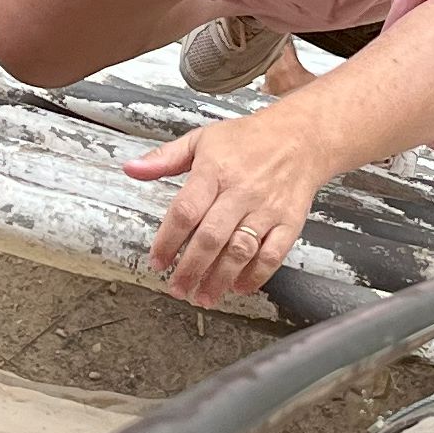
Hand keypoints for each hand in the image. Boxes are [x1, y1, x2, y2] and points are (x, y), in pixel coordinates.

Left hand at [123, 114, 323, 306]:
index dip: (168, 240)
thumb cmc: (249, 139)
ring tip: (203, 297)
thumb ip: (164, 158)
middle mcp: (241, 192)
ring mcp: (267, 209)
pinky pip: (273, 255)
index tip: (157, 260)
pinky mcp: (289, 221)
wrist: (302, 136)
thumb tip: (131, 169)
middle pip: (211, 237)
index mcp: (215, 171)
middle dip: (190, 268)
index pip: (186, 211)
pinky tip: (238, 287)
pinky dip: (256, 276)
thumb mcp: (202, 140)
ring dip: (219, 279)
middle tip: (177, 289)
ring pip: (240, 251)